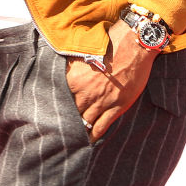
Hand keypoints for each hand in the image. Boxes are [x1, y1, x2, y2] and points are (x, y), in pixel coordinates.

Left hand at [66, 19, 158, 141]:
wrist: (134, 45)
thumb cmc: (110, 44)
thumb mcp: (84, 52)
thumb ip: (72, 65)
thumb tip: (63, 69)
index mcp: (74, 80)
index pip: (61, 100)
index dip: (57, 108)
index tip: (51, 115)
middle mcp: (86, 93)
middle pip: (72, 113)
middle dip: (67, 121)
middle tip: (61, 131)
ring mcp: (102, 102)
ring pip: (86, 122)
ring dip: (80, 130)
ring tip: (73, 139)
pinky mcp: (117, 106)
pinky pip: (102, 126)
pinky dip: (94, 135)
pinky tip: (89, 141)